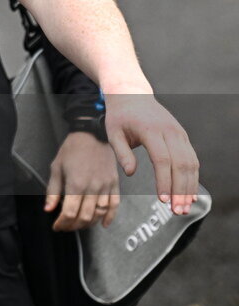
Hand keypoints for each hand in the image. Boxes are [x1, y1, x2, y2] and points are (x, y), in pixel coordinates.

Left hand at [45, 132, 119, 230]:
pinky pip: (115, 205)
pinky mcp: (114, 183)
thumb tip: (48, 209)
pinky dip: (110, 217)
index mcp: (76, 183)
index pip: (69, 212)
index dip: (62, 223)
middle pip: (85, 217)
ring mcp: (105, 186)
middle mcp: (92, 187)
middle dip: (73, 226)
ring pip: (99, 213)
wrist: (92, 134)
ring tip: (79, 224)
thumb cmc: (72, 149)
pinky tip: (103, 224)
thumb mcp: (56, 167)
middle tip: (66, 227)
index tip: (56, 226)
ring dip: (89, 223)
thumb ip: (53, 191)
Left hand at [103, 93, 198, 214]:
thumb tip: (130, 173)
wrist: (131, 94)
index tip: (161, 200)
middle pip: (180, 164)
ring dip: (189, 187)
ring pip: (191, 163)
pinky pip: (192, 159)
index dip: (164, 181)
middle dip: (180, 190)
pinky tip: (189, 194)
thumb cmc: (119, 116)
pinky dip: (192, 178)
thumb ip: (121, 153)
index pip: (162, 159)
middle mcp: (169, 131)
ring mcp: (179, 133)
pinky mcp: (182, 136)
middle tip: (176, 211)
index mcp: (150, 129)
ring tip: (182, 208)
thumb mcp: (112, 132)